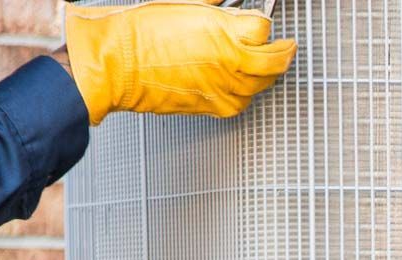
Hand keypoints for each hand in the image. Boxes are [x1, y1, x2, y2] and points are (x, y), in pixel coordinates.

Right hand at [65, 0, 296, 124]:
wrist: (116, 64)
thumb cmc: (138, 33)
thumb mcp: (180, 4)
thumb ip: (211, 5)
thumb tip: (224, 3)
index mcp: (225, 33)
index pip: (264, 27)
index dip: (262, 20)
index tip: (261, 18)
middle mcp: (231, 64)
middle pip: (274, 61)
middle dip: (282, 51)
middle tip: (286, 45)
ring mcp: (226, 89)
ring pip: (263, 84)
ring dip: (267, 74)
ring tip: (268, 64)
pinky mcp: (216, 107)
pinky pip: (243, 102)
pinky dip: (247, 92)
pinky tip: (243, 83)